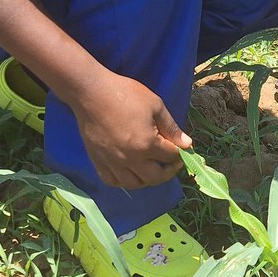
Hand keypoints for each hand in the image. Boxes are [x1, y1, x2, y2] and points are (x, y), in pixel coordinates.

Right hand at [71, 71, 190, 190]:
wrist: (91, 92)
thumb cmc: (125, 94)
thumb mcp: (155, 105)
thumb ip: (171, 127)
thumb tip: (187, 144)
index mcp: (147, 145)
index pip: (171, 157)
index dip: (180, 153)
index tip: (181, 148)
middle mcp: (131, 159)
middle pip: (155, 177)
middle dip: (167, 171)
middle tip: (169, 161)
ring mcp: (113, 163)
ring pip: (134, 184)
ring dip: (146, 178)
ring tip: (150, 167)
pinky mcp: (98, 161)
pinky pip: (112, 181)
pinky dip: (123, 180)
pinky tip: (128, 171)